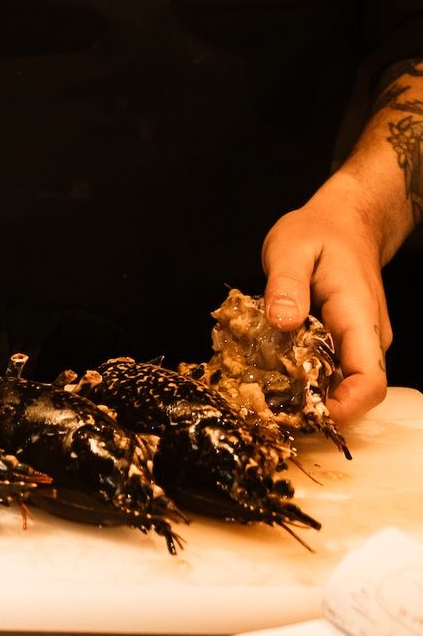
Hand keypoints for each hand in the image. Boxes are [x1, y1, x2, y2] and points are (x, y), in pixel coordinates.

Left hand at [261, 174, 393, 427]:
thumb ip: (286, 284)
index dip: (343, 407)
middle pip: (355, 392)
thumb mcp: (291, 246)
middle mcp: (367, 337)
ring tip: (266, 391)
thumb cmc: (318, 232)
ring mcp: (358, 342)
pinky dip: (306, 375)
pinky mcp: (345, 341)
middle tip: (270, 407)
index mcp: (359, 316)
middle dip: (317, 406)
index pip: (369, 380)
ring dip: (309, 392)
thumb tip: (282, 323)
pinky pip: (331, 369)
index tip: (303, 412)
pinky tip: (275, 369)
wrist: (344, 223)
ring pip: (342, 383)